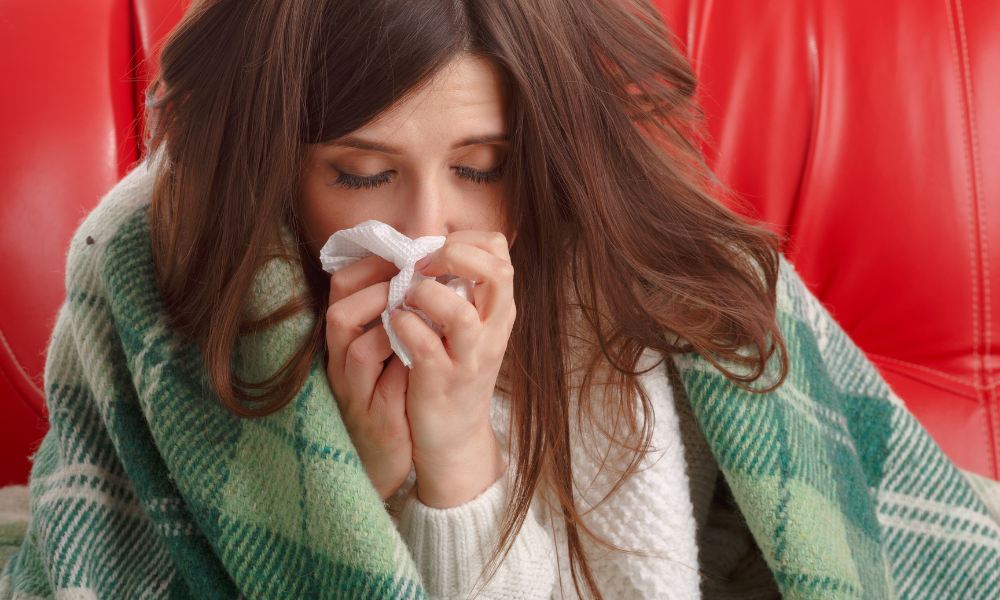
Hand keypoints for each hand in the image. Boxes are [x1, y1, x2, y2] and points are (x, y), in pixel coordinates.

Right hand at [325, 255, 411, 499]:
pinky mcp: (373, 416)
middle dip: (378, 286)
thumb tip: (426, 267)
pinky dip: (399, 356)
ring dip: (388, 316)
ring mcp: (352, 389)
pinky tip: (424, 348)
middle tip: (415, 279)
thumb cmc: (394, 397)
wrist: (390, 460)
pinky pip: (378, 378)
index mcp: (345, 340)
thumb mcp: (391, 352)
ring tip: (419, 309)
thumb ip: (398, 315)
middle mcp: (340, 361)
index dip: (372, 264)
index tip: (408, 255)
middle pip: (339, 309)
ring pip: (354, 339)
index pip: (343, 286)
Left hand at [389, 231, 515, 507]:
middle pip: (496, 272)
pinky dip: (404, 327)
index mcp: (499, 309)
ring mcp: (469, 358)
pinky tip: (393, 324)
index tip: (434, 250)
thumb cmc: (454, 373)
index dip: (464, 238)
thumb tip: (428, 245)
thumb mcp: (469, 327)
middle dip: (454, 255)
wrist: (455, 439)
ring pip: (460, 312)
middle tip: (422, 265)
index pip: (498, 250)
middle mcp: (493, 330)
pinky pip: (425, 345)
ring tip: (407, 297)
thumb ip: (460, 289)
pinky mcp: (441, 382)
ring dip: (426, 294)